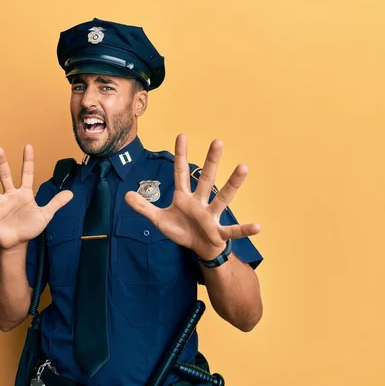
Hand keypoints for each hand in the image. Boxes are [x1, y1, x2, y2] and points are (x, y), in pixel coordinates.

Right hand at [0, 145, 72, 249]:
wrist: (17, 242)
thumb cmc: (30, 227)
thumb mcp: (45, 215)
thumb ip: (56, 203)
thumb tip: (71, 193)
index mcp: (24, 194)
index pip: (27, 174)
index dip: (28, 161)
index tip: (28, 146)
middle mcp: (10, 195)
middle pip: (6, 176)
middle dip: (2, 163)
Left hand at [125, 134, 260, 259]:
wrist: (199, 249)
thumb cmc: (182, 231)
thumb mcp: (159, 220)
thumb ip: (144, 207)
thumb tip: (126, 194)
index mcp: (184, 198)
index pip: (181, 173)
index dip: (181, 155)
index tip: (181, 135)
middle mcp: (200, 202)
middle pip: (206, 179)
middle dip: (211, 161)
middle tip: (218, 141)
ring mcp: (211, 216)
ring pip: (223, 197)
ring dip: (233, 184)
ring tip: (243, 167)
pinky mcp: (219, 232)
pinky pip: (233, 230)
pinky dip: (245, 229)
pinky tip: (258, 226)